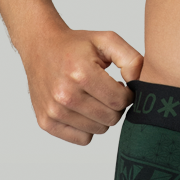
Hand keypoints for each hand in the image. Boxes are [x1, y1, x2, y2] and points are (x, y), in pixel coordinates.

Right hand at [19, 24, 143, 144]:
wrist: (40, 47)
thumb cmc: (76, 45)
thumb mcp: (107, 40)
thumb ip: (131, 59)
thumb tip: (138, 84)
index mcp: (81, 73)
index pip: (120, 101)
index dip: (127, 94)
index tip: (119, 85)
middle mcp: (65, 94)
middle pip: (111, 118)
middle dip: (115, 105)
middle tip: (106, 91)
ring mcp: (53, 111)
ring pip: (99, 130)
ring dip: (101, 116)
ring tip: (93, 97)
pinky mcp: (46, 122)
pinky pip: (83, 138)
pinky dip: (87, 127)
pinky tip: (81, 108)